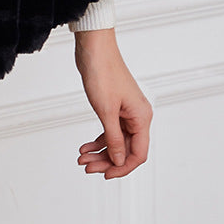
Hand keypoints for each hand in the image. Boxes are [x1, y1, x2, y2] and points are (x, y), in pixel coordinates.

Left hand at [73, 28, 151, 178]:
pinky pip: (110, 130)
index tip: (105, 175)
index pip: (138, 154)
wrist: (94, 48)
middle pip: (126, 149)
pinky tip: (85, 148)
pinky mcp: (115, 107)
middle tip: (87, 168)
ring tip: (82, 159)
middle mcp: (137, 116)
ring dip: (100, 152)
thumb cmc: (102, 72)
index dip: (122, 167)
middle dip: (107, 161)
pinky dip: (98, 140)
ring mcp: (126, 112)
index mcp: (142, 118)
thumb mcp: (106, 111)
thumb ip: (113, 138)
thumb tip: (119, 160)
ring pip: (116, 141)